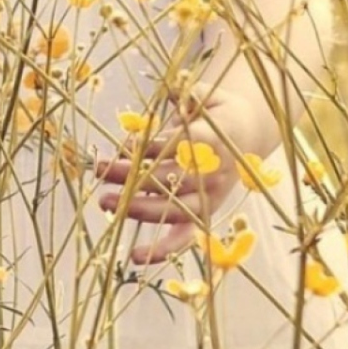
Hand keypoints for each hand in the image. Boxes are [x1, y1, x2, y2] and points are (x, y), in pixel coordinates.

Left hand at [95, 92, 250, 264]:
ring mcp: (211, 196)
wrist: (248, 134)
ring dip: (137, 207)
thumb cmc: (218, 111)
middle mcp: (215, 172)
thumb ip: (188, 94)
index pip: (183, 146)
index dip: (155, 146)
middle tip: (100, 168)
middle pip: (171, 177)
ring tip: (104, 200)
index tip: (127, 145)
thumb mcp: (208, 95)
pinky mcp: (205, 213)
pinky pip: (185, 236)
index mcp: (217, 138)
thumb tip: (171, 91)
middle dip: (132, 174)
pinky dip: (163, 250)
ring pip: (173, 208)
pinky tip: (136, 257)